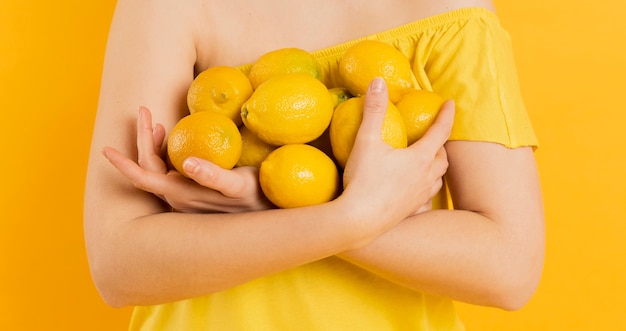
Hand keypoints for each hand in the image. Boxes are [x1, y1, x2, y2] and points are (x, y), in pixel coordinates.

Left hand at [102, 106, 272, 212]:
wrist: (270, 211)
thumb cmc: (256, 196)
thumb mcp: (237, 185)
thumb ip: (213, 176)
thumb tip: (188, 162)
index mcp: (181, 195)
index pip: (144, 178)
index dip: (124, 163)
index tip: (106, 148)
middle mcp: (177, 197)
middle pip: (148, 167)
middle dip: (142, 139)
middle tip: (144, 111)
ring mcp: (185, 195)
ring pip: (157, 168)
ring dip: (153, 144)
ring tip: (157, 121)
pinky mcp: (194, 191)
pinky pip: (170, 170)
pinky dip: (166, 151)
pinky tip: (173, 138)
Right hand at [340, 78, 453, 232]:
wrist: (358, 222)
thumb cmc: (363, 180)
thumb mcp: (366, 141)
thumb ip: (373, 110)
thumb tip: (378, 82)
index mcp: (419, 158)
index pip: (440, 131)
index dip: (446, 115)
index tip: (450, 104)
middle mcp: (426, 177)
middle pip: (442, 158)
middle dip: (440, 144)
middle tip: (432, 136)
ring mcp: (420, 197)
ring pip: (438, 178)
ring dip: (436, 167)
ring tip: (426, 161)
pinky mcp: (411, 212)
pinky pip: (427, 199)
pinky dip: (426, 189)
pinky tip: (416, 191)